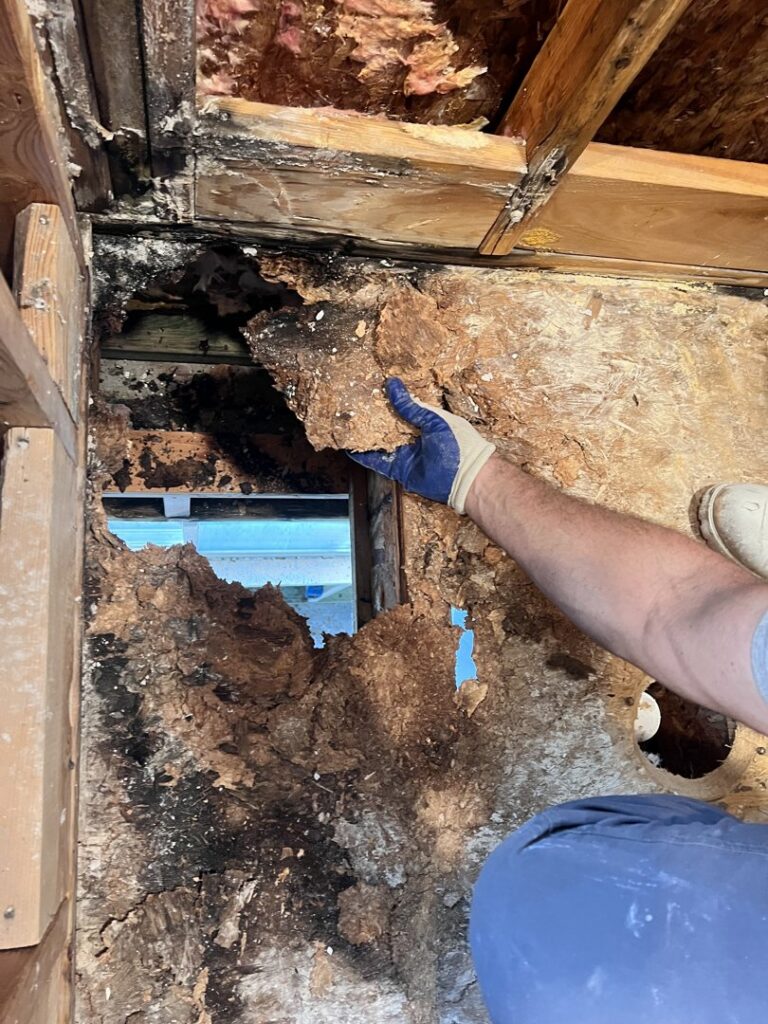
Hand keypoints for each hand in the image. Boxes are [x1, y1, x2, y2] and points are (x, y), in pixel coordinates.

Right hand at [349, 378, 495, 513]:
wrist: (466, 478)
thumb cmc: (458, 444)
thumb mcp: (434, 420)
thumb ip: (411, 406)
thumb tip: (393, 385)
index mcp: (425, 421)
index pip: (402, 408)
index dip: (388, 400)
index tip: (371, 390)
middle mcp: (414, 436)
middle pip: (389, 425)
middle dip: (373, 418)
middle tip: (353, 407)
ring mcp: (406, 454)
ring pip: (382, 443)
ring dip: (367, 437)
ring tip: (348, 426)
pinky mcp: (400, 470)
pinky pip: (379, 462)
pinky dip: (366, 456)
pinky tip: (352, 448)